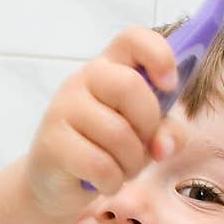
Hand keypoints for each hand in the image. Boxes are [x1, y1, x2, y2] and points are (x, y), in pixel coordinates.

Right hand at [24, 25, 186, 218]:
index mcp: (109, 68)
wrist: (55, 185)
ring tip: (122, 170)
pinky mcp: (52, 143)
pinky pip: (100, 165)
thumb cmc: (104, 151)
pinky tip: (105, 183)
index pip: (132, 38)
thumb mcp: (144, 138)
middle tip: (143, 146)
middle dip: (148, 125)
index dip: (158, 55)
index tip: (170, 85)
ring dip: (131, 163)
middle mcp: (83, 80)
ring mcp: (63, 108)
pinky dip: (113, 182)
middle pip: (129, 86)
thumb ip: (167, 132)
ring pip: (118, 134)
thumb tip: (163, 146)